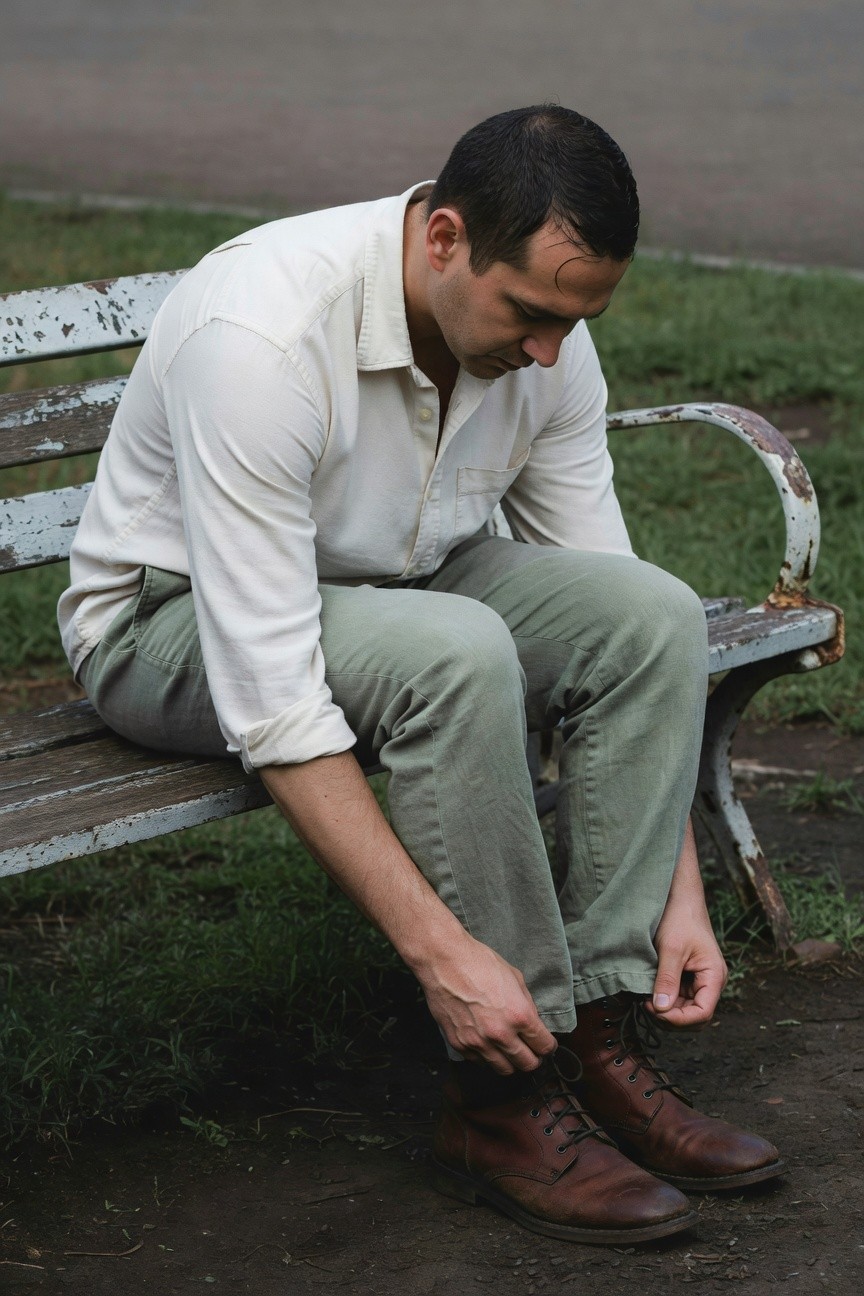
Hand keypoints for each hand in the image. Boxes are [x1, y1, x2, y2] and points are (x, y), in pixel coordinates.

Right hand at [418, 932, 557, 1074]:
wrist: (444, 961)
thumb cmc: (479, 963)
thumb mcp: (515, 978)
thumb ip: (527, 1005)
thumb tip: (532, 1023)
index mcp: (519, 1015)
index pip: (545, 1047)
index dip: (548, 1045)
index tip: (545, 1044)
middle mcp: (500, 1034)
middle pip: (528, 1064)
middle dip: (534, 1058)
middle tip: (530, 1050)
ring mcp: (478, 1042)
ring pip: (504, 1070)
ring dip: (511, 1062)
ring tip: (509, 1049)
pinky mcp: (460, 1045)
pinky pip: (480, 1062)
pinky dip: (487, 1057)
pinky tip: (487, 1043)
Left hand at [645, 819, 726, 1028]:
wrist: (679, 896)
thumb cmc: (679, 917)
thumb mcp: (670, 949)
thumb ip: (667, 980)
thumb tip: (661, 1009)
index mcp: (714, 976)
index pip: (703, 1013)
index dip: (680, 1019)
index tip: (656, 1010)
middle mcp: (711, 981)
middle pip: (695, 1016)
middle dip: (671, 1016)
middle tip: (646, 1004)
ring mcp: (700, 979)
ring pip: (685, 1008)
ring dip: (666, 1009)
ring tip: (645, 997)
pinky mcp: (688, 975)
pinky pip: (679, 996)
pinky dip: (665, 998)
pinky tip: (649, 990)